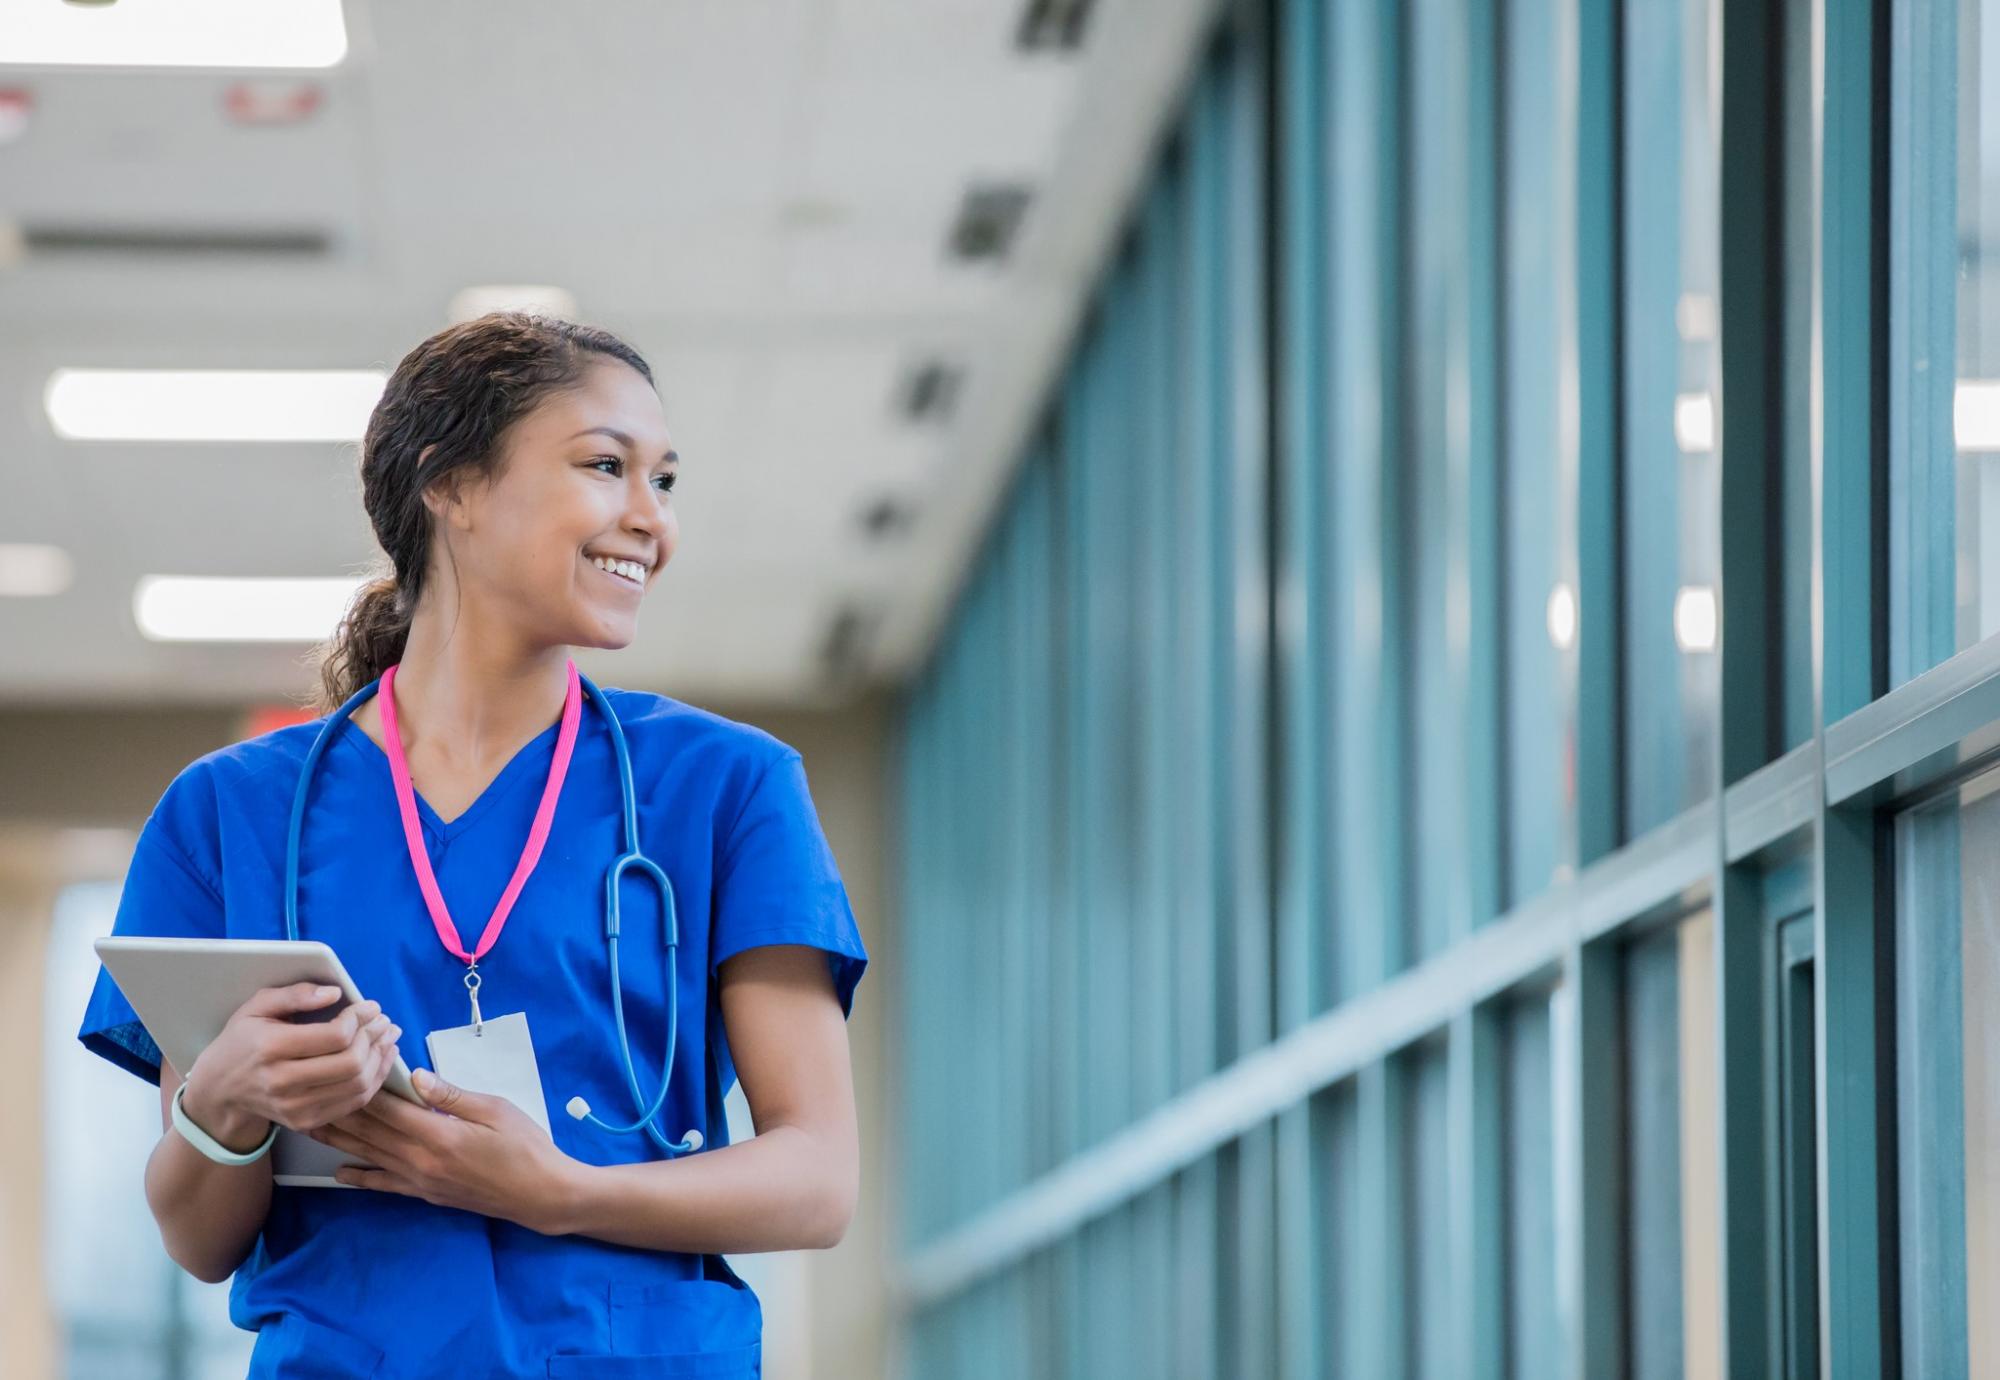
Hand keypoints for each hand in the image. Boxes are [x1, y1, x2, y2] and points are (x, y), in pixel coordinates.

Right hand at [180, 983, 402, 1150]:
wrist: (220, 1090)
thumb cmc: (242, 1041)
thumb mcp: (257, 1007)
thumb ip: (295, 995)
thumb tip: (335, 992)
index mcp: (271, 1048)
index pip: (334, 1036)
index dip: (360, 1019)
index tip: (371, 1007)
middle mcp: (283, 1082)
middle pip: (351, 1063)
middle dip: (375, 1038)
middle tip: (384, 1022)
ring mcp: (295, 1107)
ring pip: (358, 1085)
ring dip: (381, 1059)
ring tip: (388, 1038)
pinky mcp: (306, 1121)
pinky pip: (353, 1103)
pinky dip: (374, 1081)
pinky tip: (379, 1061)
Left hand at [309, 1070, 579, 1233]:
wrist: (539, 1194)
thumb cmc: (524, 1146)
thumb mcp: (495, 1110)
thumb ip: (452, 1095)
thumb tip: (415, 1077)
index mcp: (438, 1135)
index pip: (388, 1108)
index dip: (363, 1086)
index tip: (343, 1066)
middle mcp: (420, 1161)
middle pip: (369, 1133)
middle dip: (338, 1110)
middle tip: (308, 1093)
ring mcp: (419, 1180)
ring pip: (368, 1157)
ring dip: (339, 1140)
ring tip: (310, 1124)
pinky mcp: (424, 1193)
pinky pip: (384, 1185)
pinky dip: (360, 1178)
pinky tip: (339, 1173)